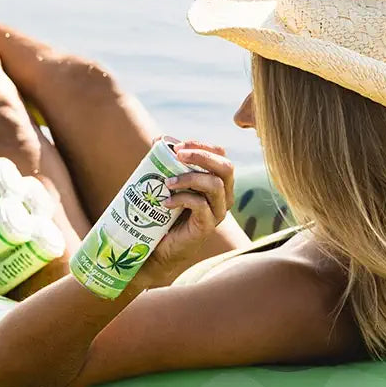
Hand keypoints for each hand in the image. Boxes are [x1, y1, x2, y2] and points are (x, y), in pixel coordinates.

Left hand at [141, 141, 233, 284]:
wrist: (159, 247)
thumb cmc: (166, 211)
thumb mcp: (168, 182)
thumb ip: (167, 161)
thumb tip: (160, 139)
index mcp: (218, 181)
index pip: (221, 156)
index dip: (202, 146)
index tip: (179, 145)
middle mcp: (224, 196)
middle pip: (226, 167)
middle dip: (202, 156)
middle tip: (177, 154)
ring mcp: (218, 212)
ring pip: (215, 185)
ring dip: (189, 178)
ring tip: (167, 182)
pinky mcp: (207, 226)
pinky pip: (201, 206)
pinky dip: (182, 198)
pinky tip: (166, 202)